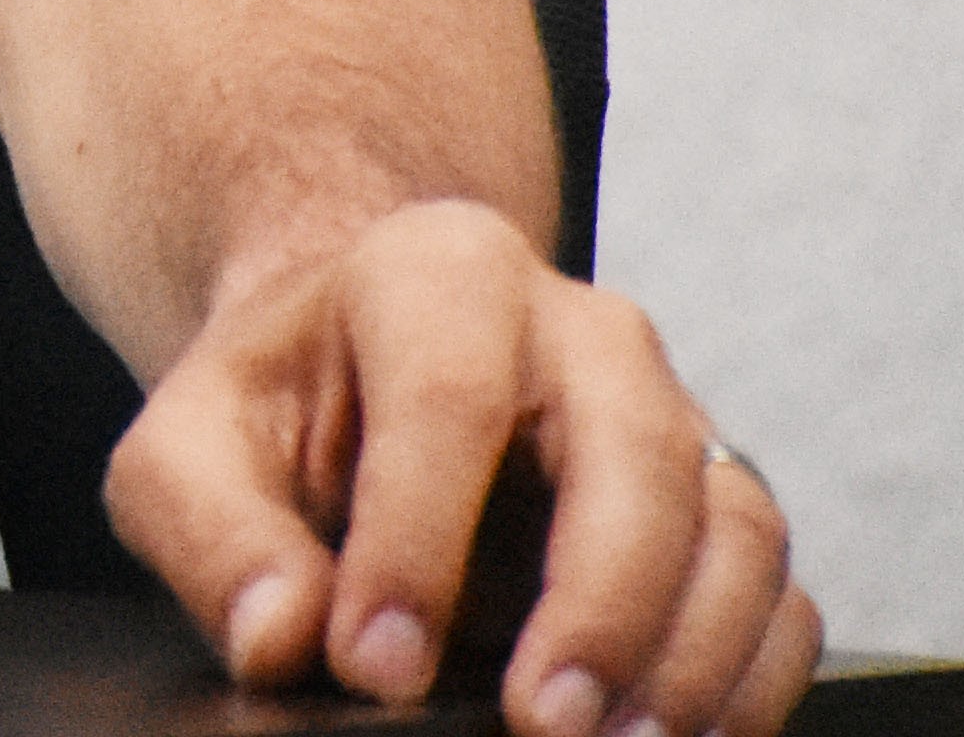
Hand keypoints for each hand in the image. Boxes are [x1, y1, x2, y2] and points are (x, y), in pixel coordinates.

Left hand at [111, 200, 814, 736]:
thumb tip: (280, 637)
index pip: (448, 395)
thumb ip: (217, 537)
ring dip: (693, 654)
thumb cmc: (279, 413)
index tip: (374, 664)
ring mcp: (667, 411)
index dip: (417, 540)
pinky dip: (751, 675)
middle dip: (601, 603)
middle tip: (544, 726)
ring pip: (732, 520)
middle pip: (634, 450)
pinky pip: (774, 586)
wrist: (354, 379)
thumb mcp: (189, 451)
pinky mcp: (715, 502)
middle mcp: (580, 328)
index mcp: (438, 273)